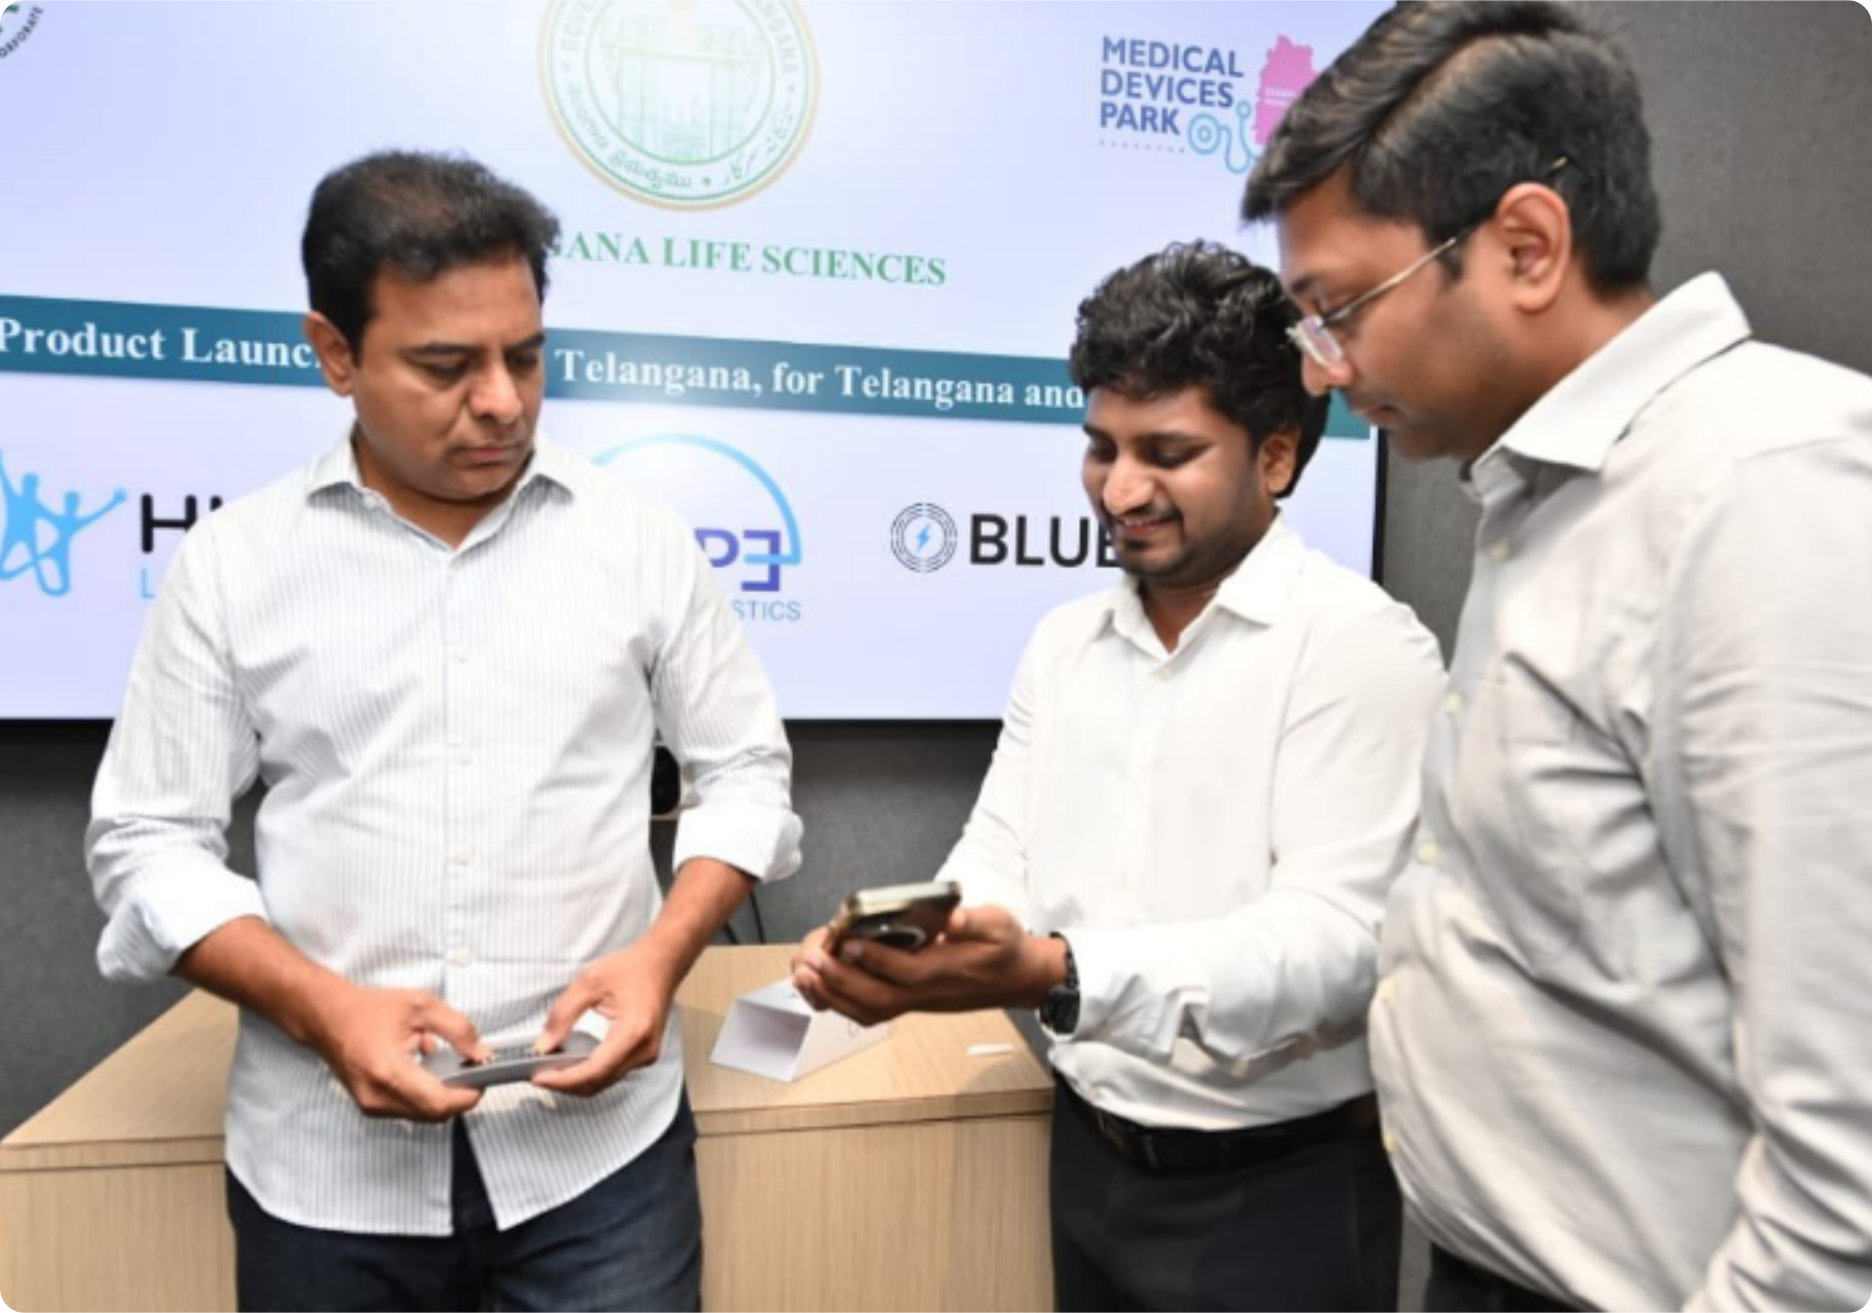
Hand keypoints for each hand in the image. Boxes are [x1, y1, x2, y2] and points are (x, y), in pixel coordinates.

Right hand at [303, 981, 486, 1121]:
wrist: (327, 1017)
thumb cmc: (369, 1009)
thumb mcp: (422, 1006)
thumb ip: (457, 1029)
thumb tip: (480, 1054)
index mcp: (388, 1071)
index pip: (438, 1102)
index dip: (467, 1095)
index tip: (482, 1079)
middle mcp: (377, 1096)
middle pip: (434, 1114)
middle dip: (457, 1095)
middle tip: (469, 1070)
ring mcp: (371, 1106)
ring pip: (423, 1114)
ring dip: (440, 1094)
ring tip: (440, 1063)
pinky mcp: (370, 1107)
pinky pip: (408, 1109)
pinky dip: (423, 1094)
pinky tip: (422, 1068)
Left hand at [531, 941, 681, 1096]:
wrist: (662, 963)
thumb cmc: (632, 968)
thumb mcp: (589, 982)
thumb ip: (563, 1015)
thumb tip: (544, 1045)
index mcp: (633, 1032)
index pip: (594, 1069)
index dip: (564, 1079)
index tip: (539, 1078)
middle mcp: (643, 1050)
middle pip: (598, 1082)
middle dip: (566, 1084)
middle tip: (538, 1075)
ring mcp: (646, 1055)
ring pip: (605, 1082)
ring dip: (577, 1081)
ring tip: (551, 1071)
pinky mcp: (643, 1055)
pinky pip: (612, 1073)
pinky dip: (590, 1073)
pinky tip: (572, 1064)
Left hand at [791, 905, 1063, 1026]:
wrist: (1014, 979)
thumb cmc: (1003, 948)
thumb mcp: (999, 924)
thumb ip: (974, 921)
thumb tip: (952, 918)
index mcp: (948, 970)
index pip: (907, 971)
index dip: (876, 959)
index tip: (848, 942)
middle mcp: (927, 993)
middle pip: (878, 996)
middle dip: (840, 980)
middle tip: (811, 960)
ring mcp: (915, 1002)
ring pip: (868, 1009)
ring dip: (832, 994)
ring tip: (803, 973)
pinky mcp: (907, 1002)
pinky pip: (868, 1011)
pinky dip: (838, 1002)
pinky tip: (817, 985)